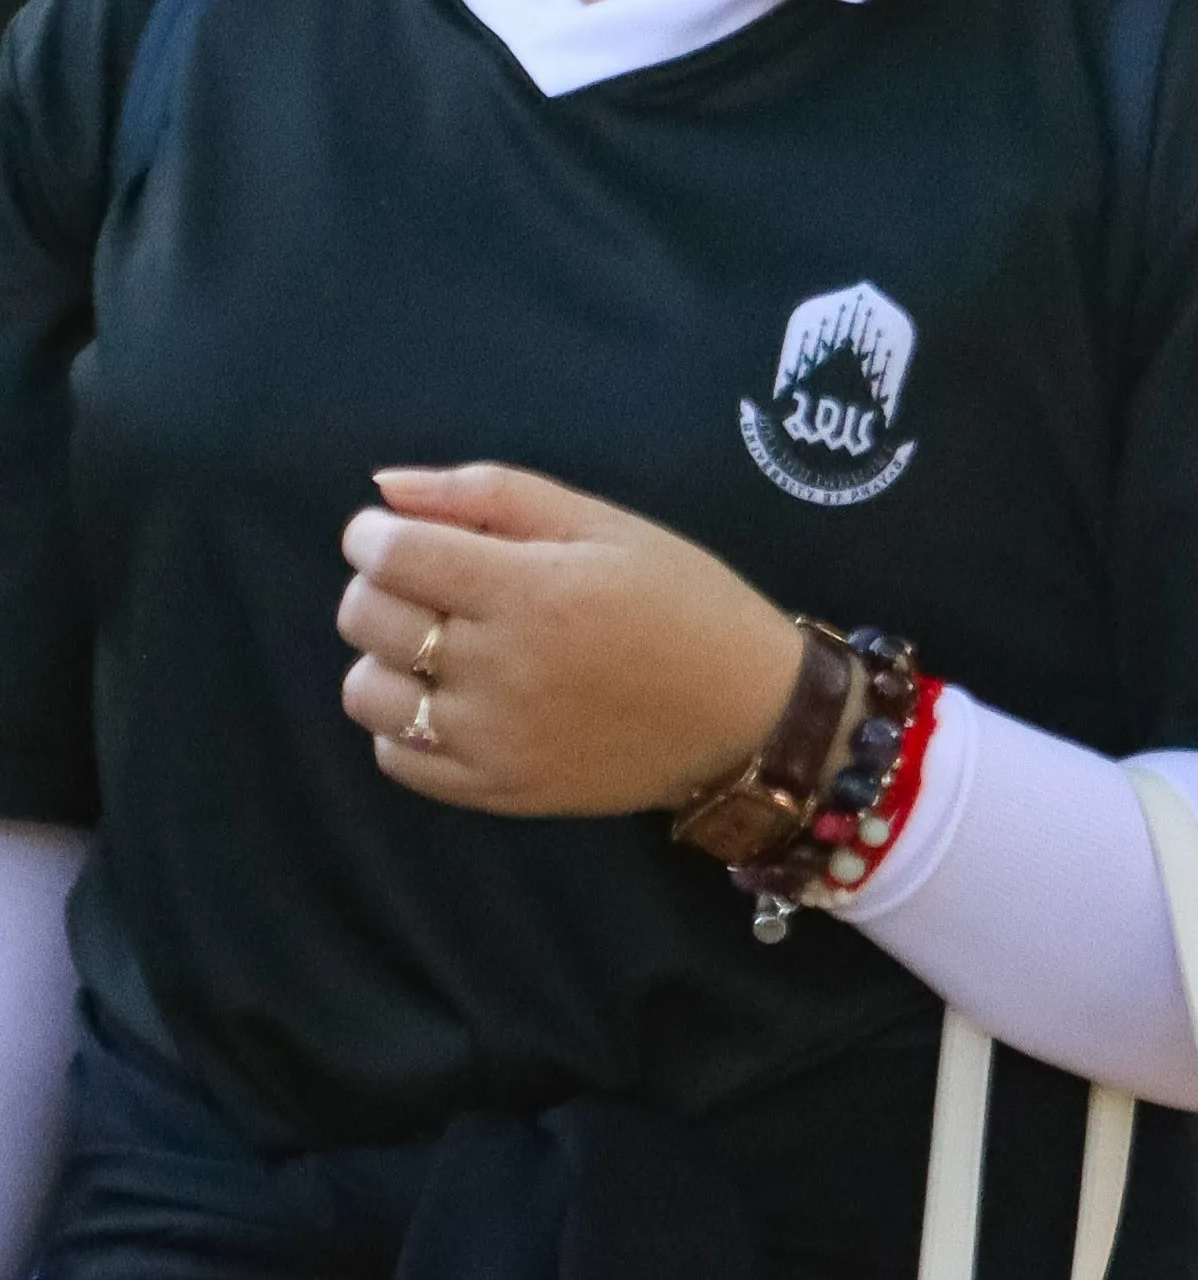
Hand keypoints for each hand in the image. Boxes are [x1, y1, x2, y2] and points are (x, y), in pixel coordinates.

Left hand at [331, 465, 811, 817]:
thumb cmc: (685, 603)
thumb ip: (495, 494)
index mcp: (533, 590)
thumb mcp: (609, 525)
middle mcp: (500, 666)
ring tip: (438, 648)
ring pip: (366, 692)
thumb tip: (385, 489)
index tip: (391, 534)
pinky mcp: (494, 790)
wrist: (750, 714)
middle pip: (366, 618)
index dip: (372, 535)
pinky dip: (404, 725)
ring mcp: (492, 737)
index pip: (392, 555)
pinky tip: (453, 702)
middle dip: (378, 586)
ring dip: (386, 658)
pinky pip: (396, 756)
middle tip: (428, 584)